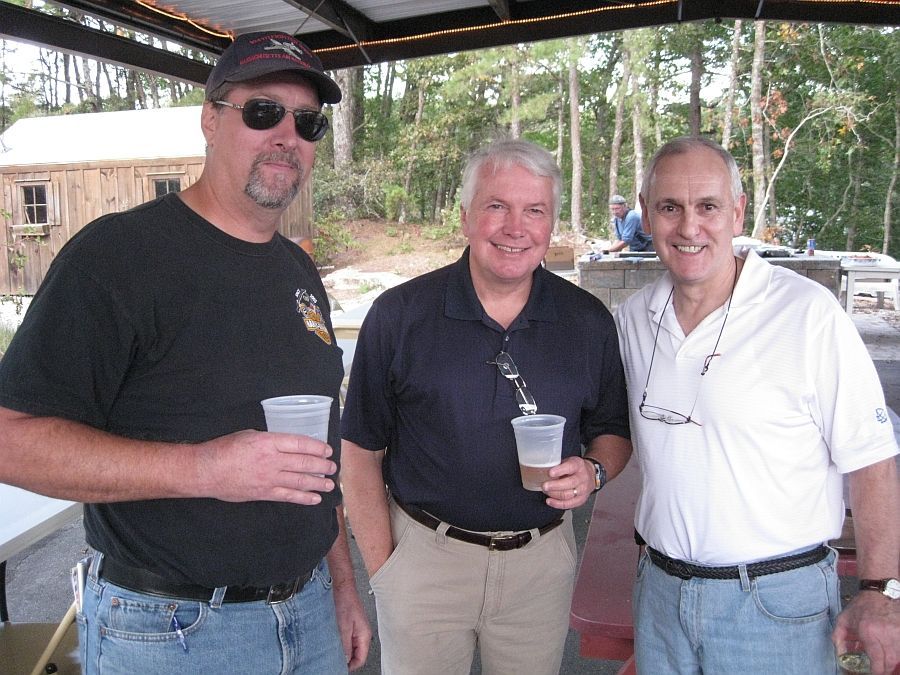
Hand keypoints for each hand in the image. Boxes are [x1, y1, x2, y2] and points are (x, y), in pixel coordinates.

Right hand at [194, 429, 336, 504]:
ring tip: (329, 483)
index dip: (316, 447)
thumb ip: (270, 440)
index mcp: (268, 441)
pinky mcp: (263, 493)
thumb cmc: (224, 449)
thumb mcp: (249, 435)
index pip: (299, 443)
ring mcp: (268, 478)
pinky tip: (315, 499)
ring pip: (299, 481)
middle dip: (321, 465)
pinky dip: (303, 498)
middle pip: (303, 463)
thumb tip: (285, 446)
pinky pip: (288, 496)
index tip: (327, 450)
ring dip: (317, 483)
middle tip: (332, 467)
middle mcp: (271, 460)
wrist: (205, 471)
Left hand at [333, 580, 372, 670]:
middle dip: (347, 659)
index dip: (350, 666)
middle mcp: (363, 634)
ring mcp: (357, 631)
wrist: (343, 588)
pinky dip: (341, 644)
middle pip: (357, 655)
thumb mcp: (343, 627)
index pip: (361, 659)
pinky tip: (333, 643)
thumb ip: (345, 645)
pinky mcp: (351, 627)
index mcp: (364, 635)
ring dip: (343, 651)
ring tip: (333, 651)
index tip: (340, 668)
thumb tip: (345, 660)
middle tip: (334, 660)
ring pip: (351, 649)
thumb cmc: (345, 602)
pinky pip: (348, 641)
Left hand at [542, 456, 591, 508]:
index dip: (559, 470)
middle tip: (544, 486)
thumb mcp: (568, 461)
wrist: (590, 475)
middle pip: (569, 483)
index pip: (570, 467)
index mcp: (578, 465)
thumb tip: (542, 471)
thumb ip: (558, 466)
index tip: (550, 473)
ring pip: (568, 495)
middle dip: (555, 486)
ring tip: (545, 491)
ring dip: (554, 494)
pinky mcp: (581, 500)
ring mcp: (583, 490)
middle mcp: (583, 478)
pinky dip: (557, 504)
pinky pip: (569, 504)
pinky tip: (549, 501)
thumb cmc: (575, 468)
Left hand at [833, 591, 899, 674]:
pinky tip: (892, 652)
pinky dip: (898, 652)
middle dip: (885, 669)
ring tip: (885, 661)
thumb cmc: (860, 606)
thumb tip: (840, 656)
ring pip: (898, 656)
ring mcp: (897, 631)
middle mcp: (885, 633)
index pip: (877, 658)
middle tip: (880, 670)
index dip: (877, 671)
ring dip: (893, 661)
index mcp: (868, 631)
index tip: (875, 674)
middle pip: (890, 661)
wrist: (878, 592)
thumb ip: (839, 638)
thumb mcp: (843, 620)